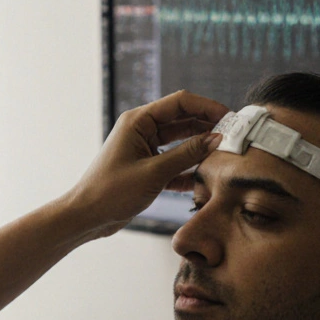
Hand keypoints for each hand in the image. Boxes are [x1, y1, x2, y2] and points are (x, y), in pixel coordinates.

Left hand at [63, 90, 229, 240]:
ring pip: (180, 141)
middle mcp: (142, 130)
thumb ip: (187, 154)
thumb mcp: (154, 172)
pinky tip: (205, 176)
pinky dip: (188, 167)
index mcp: (138, 121)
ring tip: (224, 154)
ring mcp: (145, 148)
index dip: (206, 106)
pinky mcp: (147, 167)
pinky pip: (174, 161)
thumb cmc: (111, 191)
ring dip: (200, 147)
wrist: (87, 217)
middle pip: (182, 119)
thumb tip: (216, 139)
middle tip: (232, 135)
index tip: (229, 117)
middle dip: (207, 125)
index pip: (180, 102)